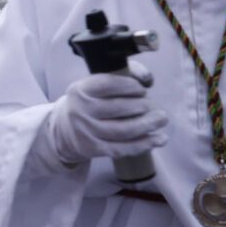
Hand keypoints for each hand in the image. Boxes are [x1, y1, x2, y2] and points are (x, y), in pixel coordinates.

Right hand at [44, 64, 166, 166]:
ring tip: (162, 119)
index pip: (109, 84)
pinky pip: (123, 148)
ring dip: (148, 124)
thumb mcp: (93, 87)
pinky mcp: (93, 149)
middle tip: (153, 106)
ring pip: (124, 130)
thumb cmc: (88, 104)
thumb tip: (148, 79)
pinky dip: (145, 144)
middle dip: (143, 106)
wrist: (63, 131)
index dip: (131, 86)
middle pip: (119, 108)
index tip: (142, 89)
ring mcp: (86, 132)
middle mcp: (80, 111)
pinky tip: (159, 139)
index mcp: (80, 90)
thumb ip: (119, 77)